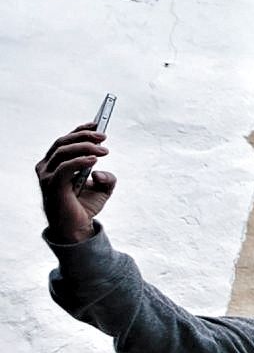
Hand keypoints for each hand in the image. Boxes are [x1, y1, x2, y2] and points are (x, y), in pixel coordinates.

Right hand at [36, 123, 114, 243]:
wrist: (76, 229)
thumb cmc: (84, 207)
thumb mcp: (103, 189)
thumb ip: (108, 178)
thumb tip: (103, 172)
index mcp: (54, 164)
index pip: (65, 141)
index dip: (80, 130)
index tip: (98, 123)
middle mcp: (47, 167)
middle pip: (63, 143)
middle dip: (85, 136)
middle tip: (104, 137)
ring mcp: (47, 176)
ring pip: (63, 151)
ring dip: (85, 147)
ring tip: (104, 150)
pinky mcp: (52, 186)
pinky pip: (65, 168)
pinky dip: (80, 161)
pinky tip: (94, 160)